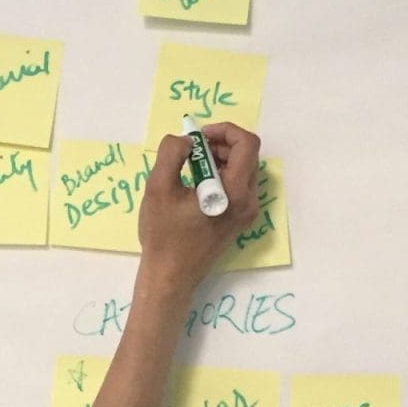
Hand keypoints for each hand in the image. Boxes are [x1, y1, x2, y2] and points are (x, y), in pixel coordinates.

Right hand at [136, 123, 261, 293]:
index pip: (247, 144)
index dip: (224, 130)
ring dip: (219, 158)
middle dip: (219, 143)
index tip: (198, 137)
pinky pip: (237, 185)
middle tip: (191, 150)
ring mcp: (246, 212)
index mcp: (235, 192)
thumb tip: (187, 141)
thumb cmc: (164, 235)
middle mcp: (249, 201)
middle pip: (246, 155)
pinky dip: (220, 174)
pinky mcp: (239, 220)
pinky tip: (195, 184)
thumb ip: (172, 153)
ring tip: (189, 166)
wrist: (170, 276)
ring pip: (242, 169)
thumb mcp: (159, 187)